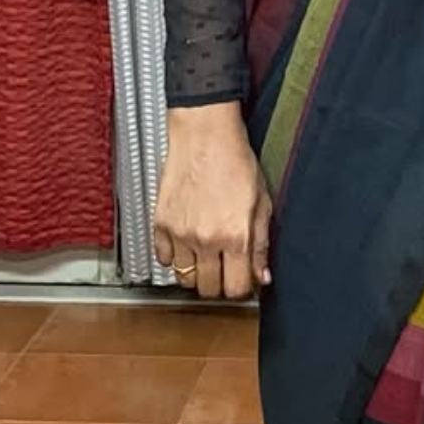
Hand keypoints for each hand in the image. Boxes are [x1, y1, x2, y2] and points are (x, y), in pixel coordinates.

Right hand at [154, 106, 272, 301]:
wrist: (204, 134)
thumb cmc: (235, 161)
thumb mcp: (261, 203)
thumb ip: (261, 244)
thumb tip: (262, 275)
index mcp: (236, 235)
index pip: (235, 288)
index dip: (241, 288)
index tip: (242, 280)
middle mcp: (206, 239)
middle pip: (207, 289)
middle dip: (218, 283)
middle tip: (225, 269)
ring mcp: (180, 233)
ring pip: (184, 277)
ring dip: (196, 272)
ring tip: (206, 255)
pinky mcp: (161, 223)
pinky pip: (163, 258)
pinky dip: (174, 257)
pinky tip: (186, 244)